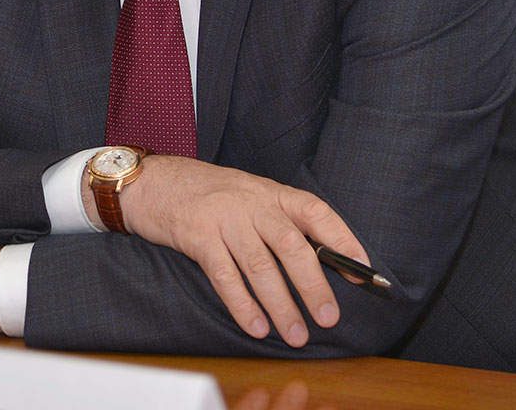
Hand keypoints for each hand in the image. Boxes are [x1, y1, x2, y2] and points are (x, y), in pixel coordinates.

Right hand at [115, 157, 372, 347]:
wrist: (152, 181)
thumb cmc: (208, 194)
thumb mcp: (249, 195)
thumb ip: (279, 221)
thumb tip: (321, 262)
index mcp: (270, 191)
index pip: (316, 212)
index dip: (343, 239)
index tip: (363, 270)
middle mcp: (250, 202)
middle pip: (291, 245)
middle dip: (314, 285)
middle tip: (328, 317)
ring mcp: (223, 218)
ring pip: (260, 266)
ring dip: (281, 304)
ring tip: (295, 333)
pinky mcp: (197, 236)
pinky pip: (225, 276)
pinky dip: (242, 304)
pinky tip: (256, 326)